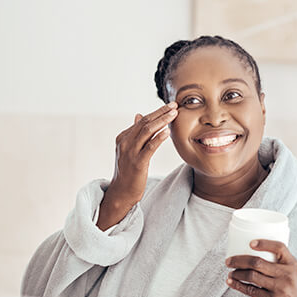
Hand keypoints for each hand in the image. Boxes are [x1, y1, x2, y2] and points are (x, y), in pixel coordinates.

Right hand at [97, 102, 177, 230]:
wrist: (121, 192)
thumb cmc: (127, 171)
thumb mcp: (129, 150)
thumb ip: (134, 133)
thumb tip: (138, 115)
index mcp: (123, 137)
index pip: (141, 121)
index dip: (156, 112)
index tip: (169, 106)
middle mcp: (125, 142)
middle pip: (145, 122)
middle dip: (161, 112)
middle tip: (174, 105)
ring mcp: (130, 153)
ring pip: (147, 131)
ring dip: (162, 121)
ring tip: (174, 114)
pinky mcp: (137, 163)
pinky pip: (149, 147)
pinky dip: (158, 138)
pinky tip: (167, 132)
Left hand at [225, 239, 296, 296]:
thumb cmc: (290, 288)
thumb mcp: (290, 272)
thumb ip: (276, 262)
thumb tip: (248, 250)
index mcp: (291, 264)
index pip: (279, 248)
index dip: (264, 243)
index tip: (250, 243)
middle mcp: (286, 275)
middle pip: (257, 262)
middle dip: (239, 260)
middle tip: (228, 261)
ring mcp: (279, 289)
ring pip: (251, 276)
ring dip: (236, 273)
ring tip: (230, 272)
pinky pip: (250, 290)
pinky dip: (238, 285)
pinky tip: (231, 282)